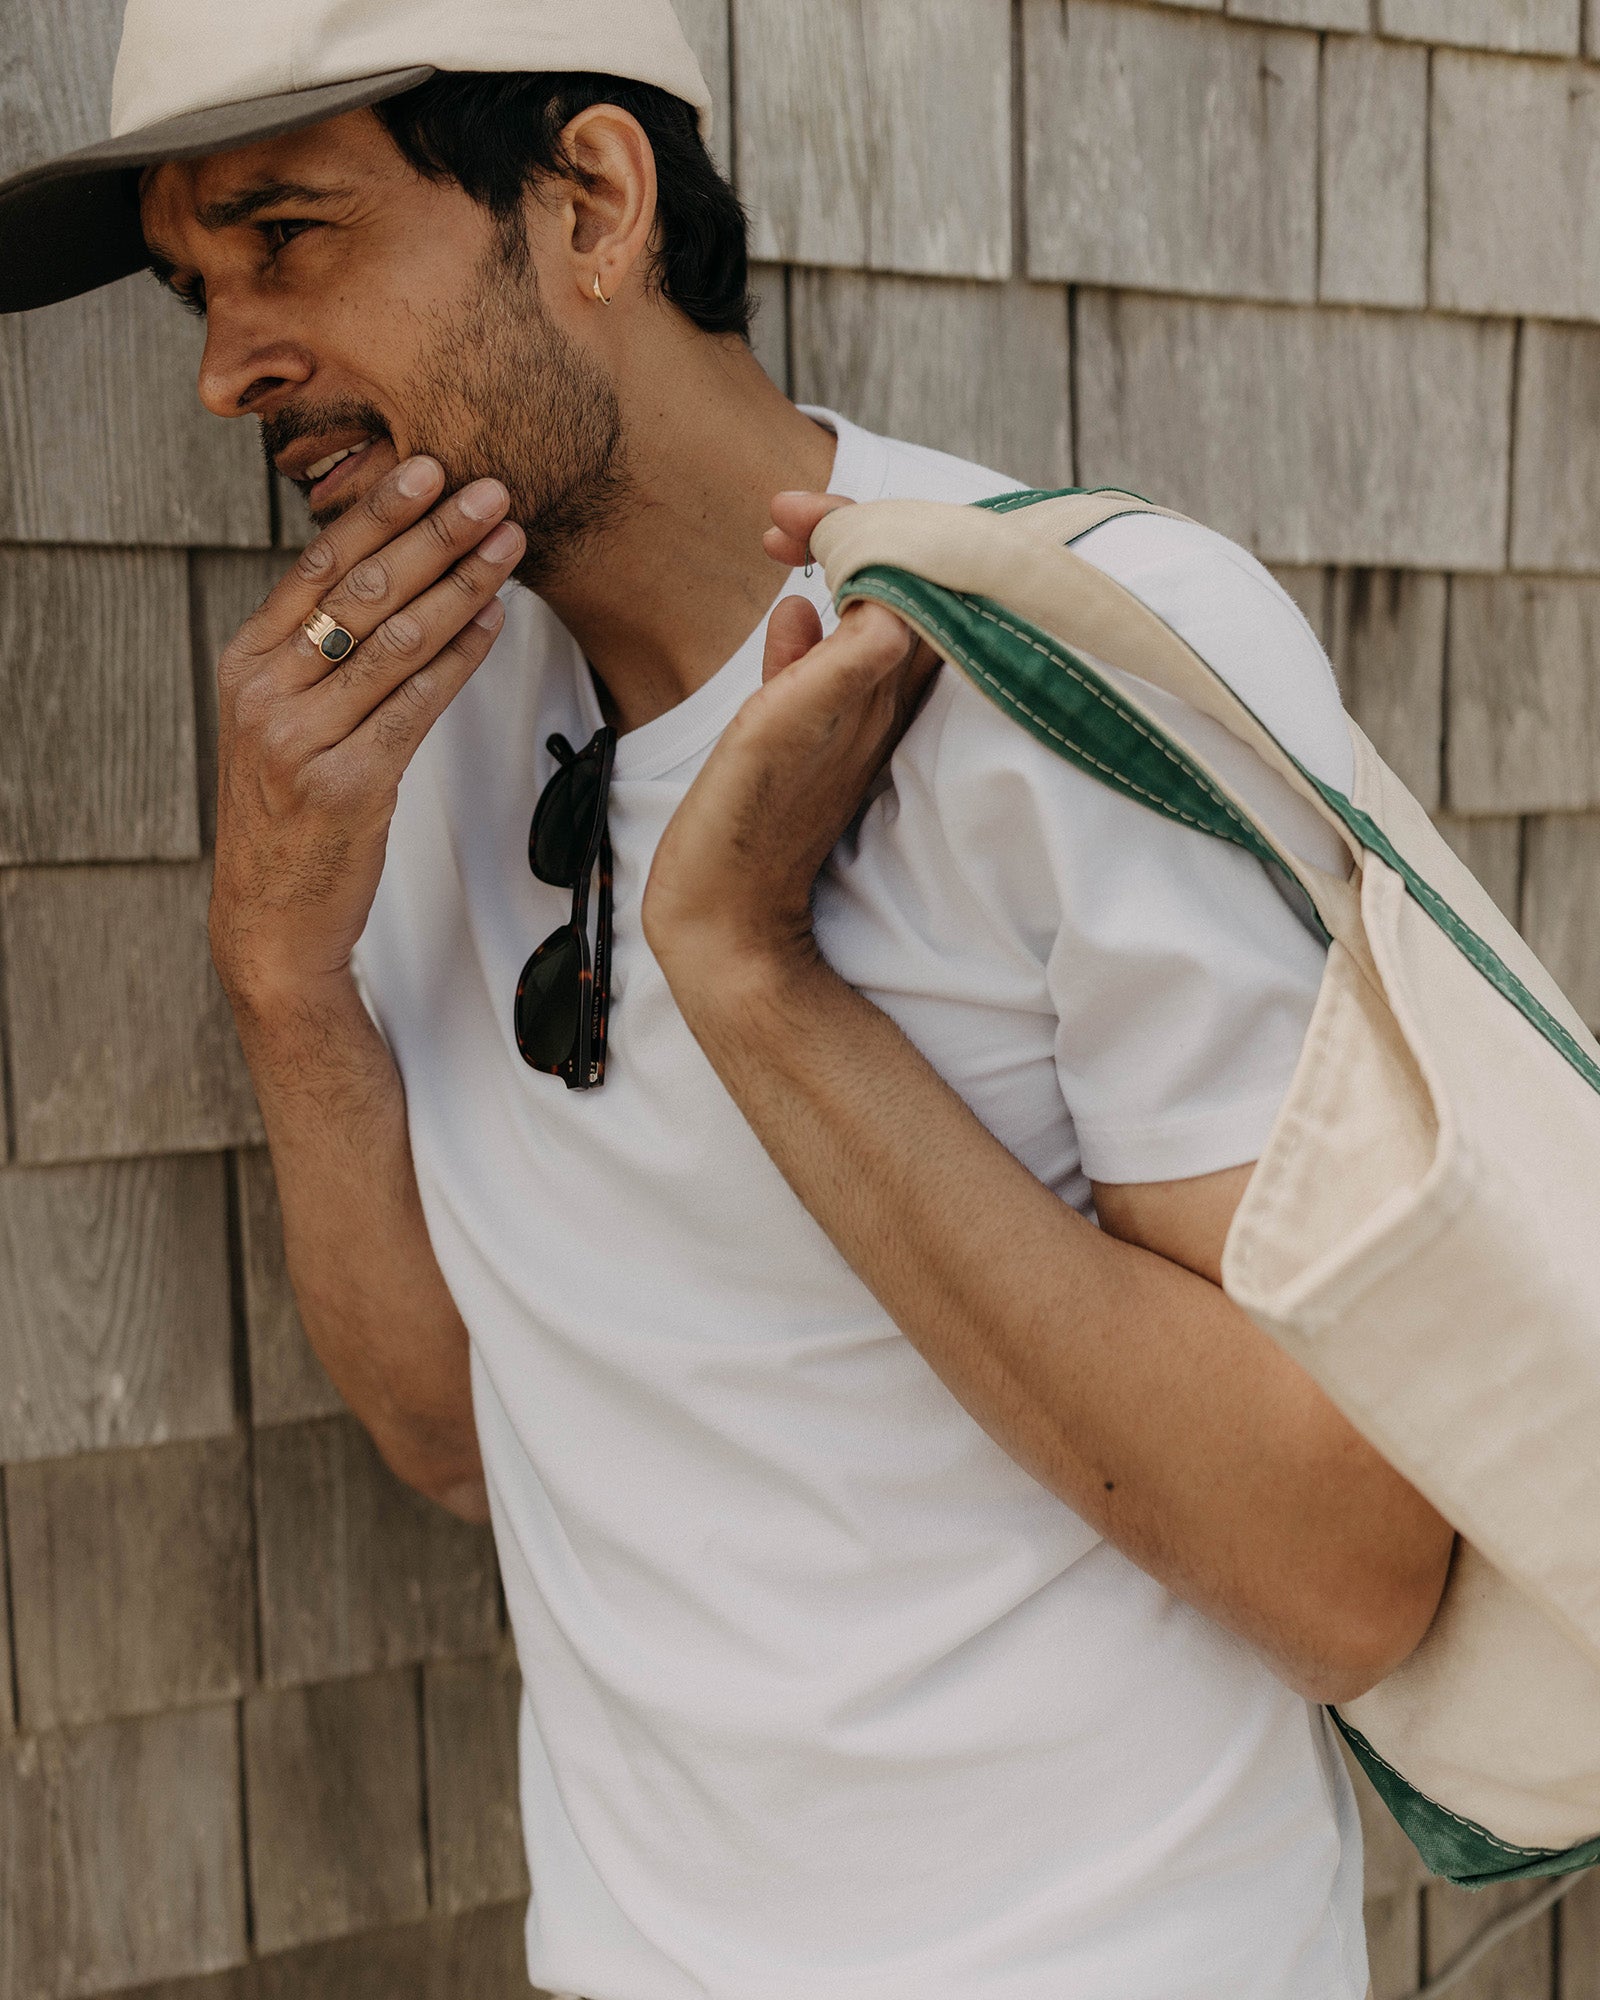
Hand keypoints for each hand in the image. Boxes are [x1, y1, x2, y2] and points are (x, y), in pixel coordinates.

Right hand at [209, 457, 524, 1012]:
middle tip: (491, 490)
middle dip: (433, 534)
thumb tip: (386, 577)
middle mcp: (265, 692)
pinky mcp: (347, 784)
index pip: (316, 567)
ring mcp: (302, 738)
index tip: (429, 467)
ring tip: (509, 545)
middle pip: (361, 591)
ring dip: (462, 585)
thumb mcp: (280, 722)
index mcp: (246, 663)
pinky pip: (417, 705)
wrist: (271, 917)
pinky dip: (461, 657)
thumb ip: (316, 655)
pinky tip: (495, 621)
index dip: (377, 513)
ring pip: (395, 641)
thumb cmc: (289, 813)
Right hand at [643, 492, 939, 1011]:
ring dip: (829, 569)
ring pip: (865, 617)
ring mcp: (847, 718)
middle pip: (898, 588)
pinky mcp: (812, 739)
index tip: (794, 515)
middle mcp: (879, 698)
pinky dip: (811, 621)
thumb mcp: (789, 727)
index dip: (862, 527)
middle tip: (780, 520)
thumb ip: (839, 661)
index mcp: (883, 687)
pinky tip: (786, 614)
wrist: (725, 915)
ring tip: (778, 539)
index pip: (909, 575)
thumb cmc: (753, 824)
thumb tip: (894, 598)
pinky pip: (829, 661)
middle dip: (850, 534)